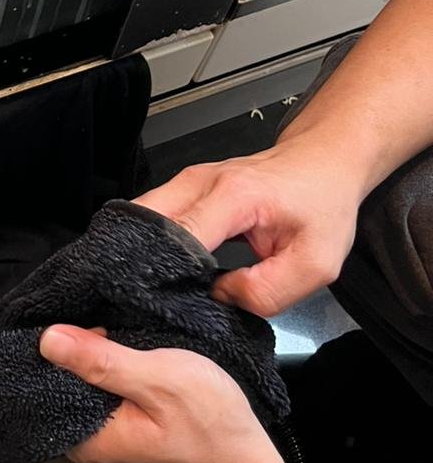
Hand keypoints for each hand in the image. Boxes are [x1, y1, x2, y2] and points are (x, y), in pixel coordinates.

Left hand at [38, 325, 278, 462]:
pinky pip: (98, 390)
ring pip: (79, 385)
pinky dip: (103, 367)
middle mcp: (86, 443)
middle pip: (57, 384)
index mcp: (86, 439)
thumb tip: (47, 339)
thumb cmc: (209, 420)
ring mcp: (104, 436)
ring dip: (88, 355)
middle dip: (68, 348)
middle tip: (87, 311)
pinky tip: (113, 343)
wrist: (245, 460)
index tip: (61, 314)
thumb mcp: (158, 380)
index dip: (47, 347)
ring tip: (99, 320)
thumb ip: (102, 362)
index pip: (41, 385)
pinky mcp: (120, 427)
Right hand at [134, 139, 360, 316]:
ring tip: (150, 283)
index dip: (168, 271)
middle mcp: (201, 182)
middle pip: (144, 220)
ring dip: (141, 249)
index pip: (180, 235)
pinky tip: (159, 265)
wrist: (322, 162)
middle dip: (139, 259)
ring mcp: (188, 180)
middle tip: (145, 295)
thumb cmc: (322, 204)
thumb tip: (220, 298)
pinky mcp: (185, 187)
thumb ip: (268, 292)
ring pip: (142, 216)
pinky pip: (153, 215)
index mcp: (234, 196)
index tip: (165, 300)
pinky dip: (150, 240)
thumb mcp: (316, 263)